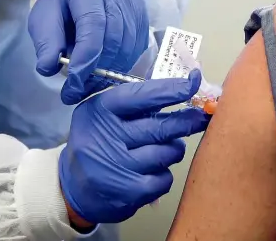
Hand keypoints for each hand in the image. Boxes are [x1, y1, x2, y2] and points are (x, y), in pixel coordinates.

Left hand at [28, 0, 148, 104]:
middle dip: (95, 71)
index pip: (93, 24)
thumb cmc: (60, 6)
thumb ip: (46, 43)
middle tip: (77, 92)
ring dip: (108, 73)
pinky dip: (121, 67)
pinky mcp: (143, 18)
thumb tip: (48, 68)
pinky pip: (136, 50)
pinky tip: (104, 75)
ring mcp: (134, 4)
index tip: (74, 83)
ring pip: (127, 47)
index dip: (85, 57)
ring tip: (88, 87)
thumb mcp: (42, 20)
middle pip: (113, 38)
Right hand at [59, 70, 210, 223]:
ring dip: (173, 150)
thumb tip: (180, 92)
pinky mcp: (128, 192)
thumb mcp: (104, 115)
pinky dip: (164, 174)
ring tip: (162, 150)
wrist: (73, 188)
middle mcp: (105, 136)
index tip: (193, 83)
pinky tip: (151, 172)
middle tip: (201, 117)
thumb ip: (136, 104)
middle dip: (187, 122)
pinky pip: (165, 178)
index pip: (142, 96)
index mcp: (99, 111)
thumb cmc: (96, 143)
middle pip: (160, 127)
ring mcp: (117, 166)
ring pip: (167, 152)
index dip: (171, 90)